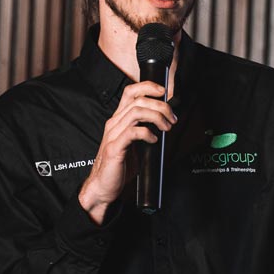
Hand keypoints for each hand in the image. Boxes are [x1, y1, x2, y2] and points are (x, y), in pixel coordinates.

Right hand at [78, 81, 176, 223]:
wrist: (102, 186)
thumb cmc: (118, 166)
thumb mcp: (133, 143)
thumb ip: (144, 130)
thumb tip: (165, 123)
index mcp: (118, 120)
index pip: (130, 92)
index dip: (148, 87)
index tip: (164, 91)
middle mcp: (114, 123)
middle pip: (138, 100)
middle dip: (160, 105)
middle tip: (172, 118)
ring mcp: (113, 135)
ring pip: (136, 112)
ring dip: (157, 117)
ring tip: (166, 128)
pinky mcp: (115, 148)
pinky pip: (133, 132)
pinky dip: (147, 133)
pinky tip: (154, 140)